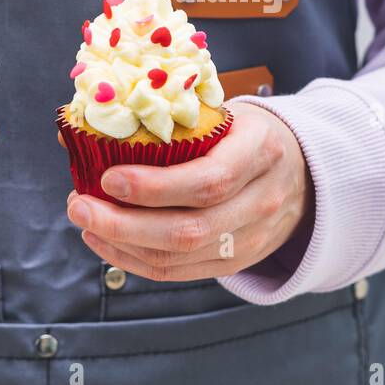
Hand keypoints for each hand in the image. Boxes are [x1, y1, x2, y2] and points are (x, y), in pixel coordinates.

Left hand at [66, 103, 313, 280]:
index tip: (108, 177)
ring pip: (181, 257)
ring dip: (123, 244)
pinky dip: (137, 261)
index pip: (208, 181)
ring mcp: (253, 238)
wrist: (304, 172)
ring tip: (86, 222)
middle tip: (80, 206)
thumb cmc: (247, 134)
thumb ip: (163, 121)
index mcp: (260, 151)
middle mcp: (262, 200)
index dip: (154, 186)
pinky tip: (107, 242)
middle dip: (124, 224)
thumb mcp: (222, 112)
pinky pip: (181, 272)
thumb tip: (82, 131)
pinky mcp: (238, 262)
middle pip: (190, 229)